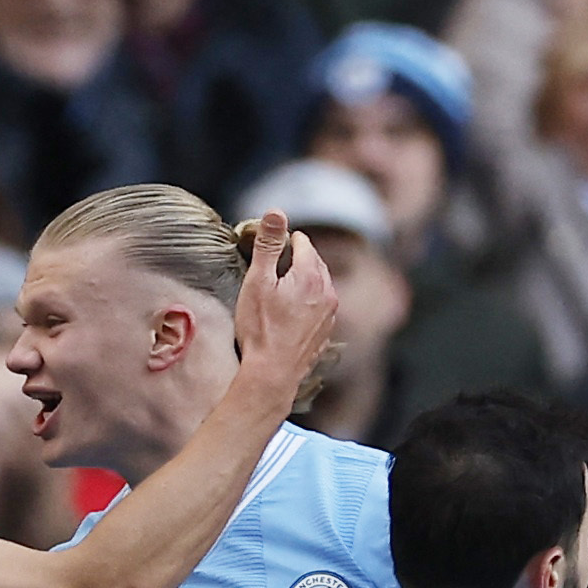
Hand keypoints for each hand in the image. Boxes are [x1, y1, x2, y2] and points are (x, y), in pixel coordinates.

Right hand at [231, 212, 342, 401]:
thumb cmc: (261, 330)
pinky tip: (290, 317)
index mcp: (311, 274)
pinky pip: (320, 308)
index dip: (282, 243)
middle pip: (313, 262)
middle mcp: (328, 291)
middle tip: (272, 271)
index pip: (302, 242)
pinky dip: (308, 305)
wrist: (272, 376)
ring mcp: (330, 314)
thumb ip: (268, 245)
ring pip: (319, 285)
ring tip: (281, 294)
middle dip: (295, 261)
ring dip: (303, 283)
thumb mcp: (257, 282)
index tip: (267, 252)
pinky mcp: (326, 333)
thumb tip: (276, 211)